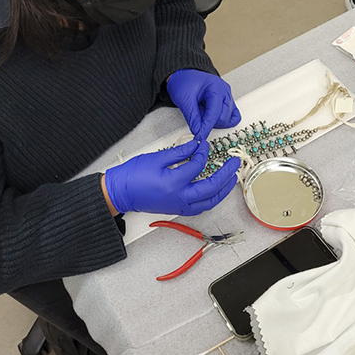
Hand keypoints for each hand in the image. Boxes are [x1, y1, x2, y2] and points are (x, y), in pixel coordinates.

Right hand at [103, 140, 239, 215]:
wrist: (119, 193)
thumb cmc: (133, 175)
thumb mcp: (157, 158)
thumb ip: (179, 152)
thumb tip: (196, 146)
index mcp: (174, 183)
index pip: (197, 166)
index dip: (203, 152)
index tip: (204, 145)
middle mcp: (179, 198)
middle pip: (211, 188)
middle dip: (226, 175)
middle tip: (234, 164)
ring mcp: (179, 206)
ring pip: (209, 202)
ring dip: (222, 190)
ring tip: (231, 179)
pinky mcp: (177, 209)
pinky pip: (200, 207)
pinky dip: (211, 199)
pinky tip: (215, 191)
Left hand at [167, 70, 240, 139]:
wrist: (184, 75)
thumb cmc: (184, 82)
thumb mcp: (184, 99)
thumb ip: (192, 117)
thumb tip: (198, 132)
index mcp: (216, 88)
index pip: (214, 114)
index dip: (206, 128)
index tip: (199, 137)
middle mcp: (225, 92)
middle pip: (223, 118)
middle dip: (209, 124)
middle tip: (195, 119)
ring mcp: (227, 97)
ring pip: (228, 119)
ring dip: (214, 122)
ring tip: (201, 113)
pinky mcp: (226, 103)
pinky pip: (232, 117)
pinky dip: (222, 121)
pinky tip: (211, 118)